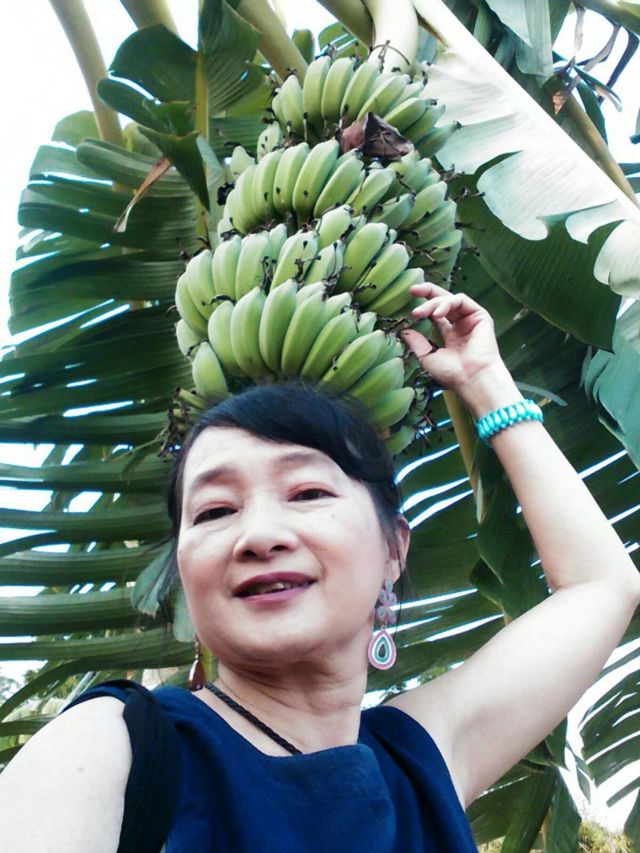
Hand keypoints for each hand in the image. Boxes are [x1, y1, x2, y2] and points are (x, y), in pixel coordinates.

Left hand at [400, 282, 504, 398]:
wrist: (472, 379)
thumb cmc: (452, 374)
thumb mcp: (427, 356)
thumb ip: (416, 342)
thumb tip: (404, 330)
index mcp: (450, 335)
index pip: (436, 314)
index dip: (424, 305)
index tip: (409, 298)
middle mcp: (461, 325)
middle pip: (443, 301)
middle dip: (428, 292)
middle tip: (412, 290)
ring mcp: (471, 320)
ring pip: (450, 300)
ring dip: (433, 303)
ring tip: (420, 313)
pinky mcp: (481, 316)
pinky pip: (462, 300)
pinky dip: (447, 303)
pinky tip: (437, 313)